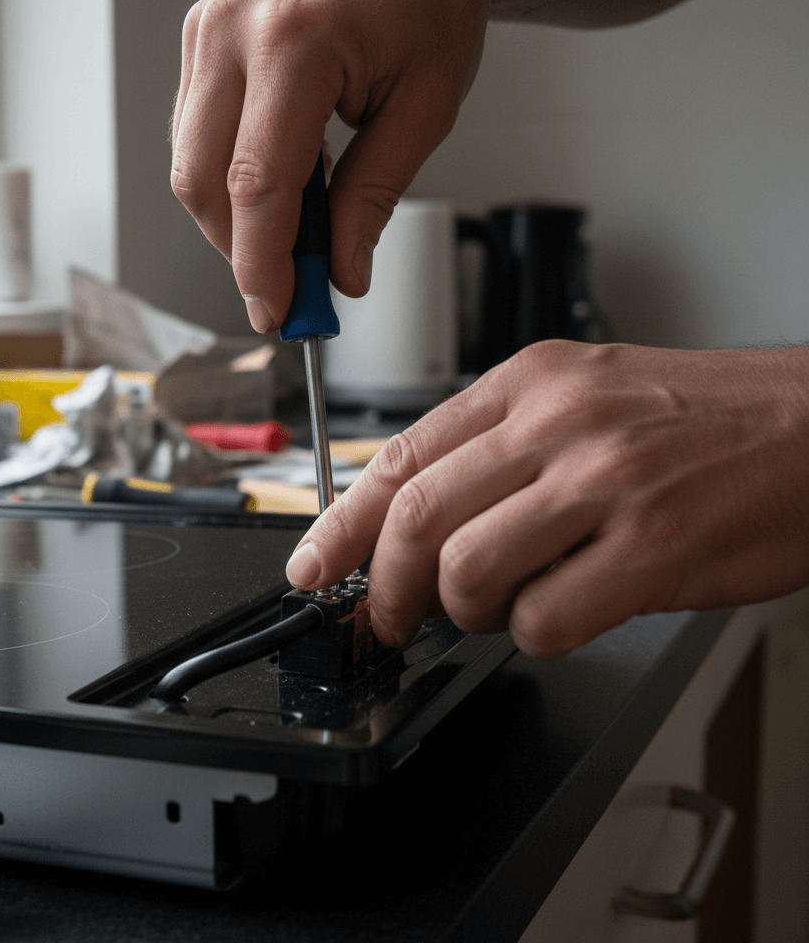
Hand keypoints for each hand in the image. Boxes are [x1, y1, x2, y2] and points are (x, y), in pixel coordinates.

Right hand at [171, 0, 510, 332]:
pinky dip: (230, 181)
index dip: (262, 264)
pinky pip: (195, 135)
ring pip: (189, 165)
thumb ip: (375, 198)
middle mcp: (234, 31)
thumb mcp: (424, 110)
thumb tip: (343, 273)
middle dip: (241, 251)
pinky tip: (281, 187)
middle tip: (290, 288)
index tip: (279, 310)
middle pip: (202, 181)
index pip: (256, 183)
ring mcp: (209, 30)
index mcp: (295, 41)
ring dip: (236, 219)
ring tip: (299, 231)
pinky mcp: (204, 38)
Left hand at [285, 341, 808, 656]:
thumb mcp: (586, 398)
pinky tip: (567, 611)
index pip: (401, 457)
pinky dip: (536, 633)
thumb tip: (421, 529)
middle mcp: (558, 423)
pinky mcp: (651, 550)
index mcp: (530, 383)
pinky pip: (544, 619)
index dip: (342, 523)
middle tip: (386, 616)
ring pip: (466, 574)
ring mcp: (604, 483)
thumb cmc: (703, 419)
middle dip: (382, 587)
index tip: (313, 565)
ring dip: (467, 613)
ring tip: (500, 607)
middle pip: (416, 519)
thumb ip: (499, 453)